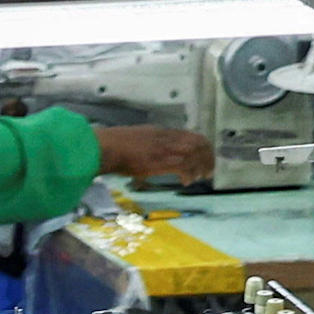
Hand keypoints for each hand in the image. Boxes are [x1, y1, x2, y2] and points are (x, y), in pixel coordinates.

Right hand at [93, 124, 215, 187]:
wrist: (105, 147)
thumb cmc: (115, 144)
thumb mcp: (138, 137)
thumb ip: (151, 142)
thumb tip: (155, 151)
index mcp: (162, 132)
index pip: (192, 135)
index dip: (203, 147)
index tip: (205, 157)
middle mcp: (167, 138)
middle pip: (198, 144)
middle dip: (207, 157)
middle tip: (208, 170)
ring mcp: (165, 149)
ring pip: (194, 155)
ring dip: (201, 167)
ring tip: (200, 177)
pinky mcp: (161, 162)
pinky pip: (184, 168)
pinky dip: (189, 175)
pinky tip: (186, 182)